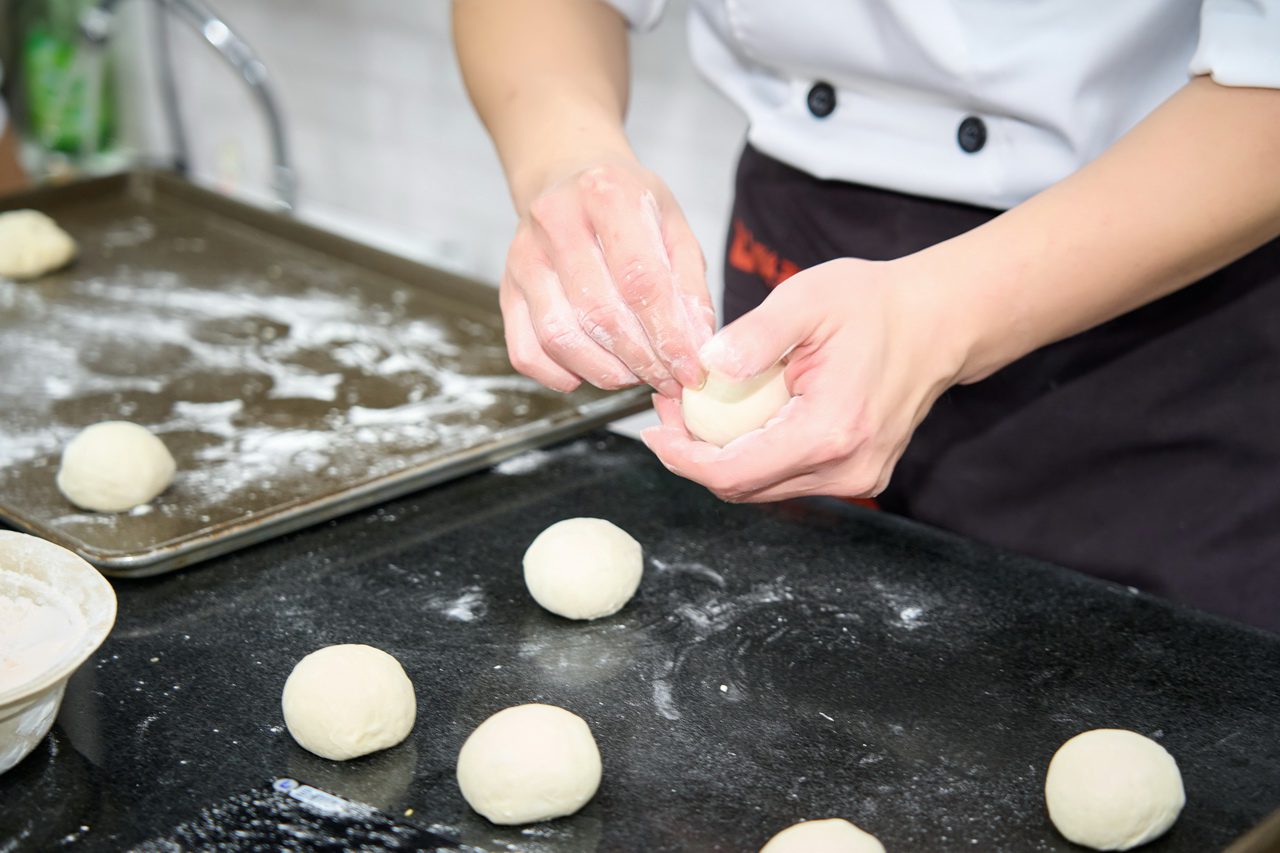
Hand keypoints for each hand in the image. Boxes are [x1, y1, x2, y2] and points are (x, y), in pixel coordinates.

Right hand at [500, 156, 714, 397]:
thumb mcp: (672, 226)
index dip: (668, 335)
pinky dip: (560, 375)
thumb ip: (688, 286)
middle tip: (667, 380)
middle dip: (640, 360)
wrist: (567, 177)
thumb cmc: (626, 204)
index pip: (640, 280)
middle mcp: (556, 221)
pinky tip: (591, 370)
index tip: (689, 369)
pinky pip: (526, 351)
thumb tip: (696, 348)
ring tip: (634, 375)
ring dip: (604, 371)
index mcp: (607, 195)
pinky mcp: (507, 290)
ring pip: (559, 337)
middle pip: (599, 313)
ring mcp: (523, 257)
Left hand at [641, 257, 968, 501]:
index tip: (654, 429)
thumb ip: (755, 335)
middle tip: (671, 406)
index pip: (733, 473)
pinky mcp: (857, 476)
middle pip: (742, 487)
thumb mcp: (808, 300)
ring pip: (762, 487)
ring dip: (721, 456)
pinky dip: (752, 454)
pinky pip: (785, 477)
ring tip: (696, 407)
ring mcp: (855, 479)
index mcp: (830, 432)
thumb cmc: (876, 305)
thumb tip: (706, 365)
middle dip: (694, 453)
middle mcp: (845, 470)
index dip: (682, 458)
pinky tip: (737, 418)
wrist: (938, 322)